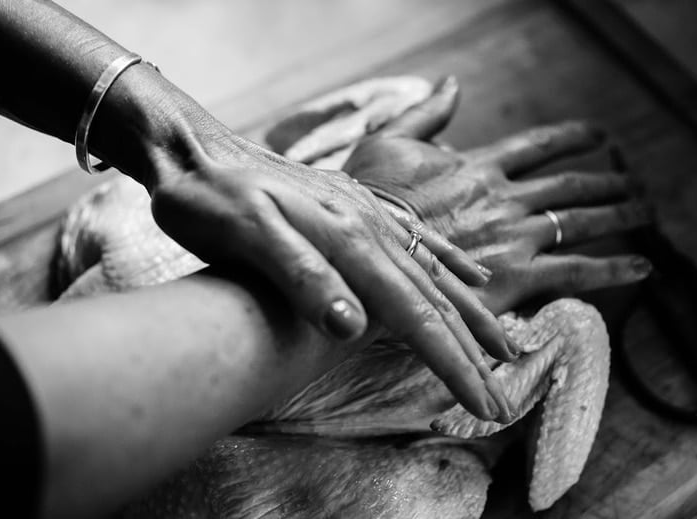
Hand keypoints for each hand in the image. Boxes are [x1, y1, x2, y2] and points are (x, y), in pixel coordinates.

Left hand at [146, 115, 514, 420]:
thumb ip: (302, 277)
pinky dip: (450, 263)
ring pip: (434, 274)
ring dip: (471, 316)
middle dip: (471, 354)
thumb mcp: (244, 236)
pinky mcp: (356, 210)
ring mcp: (366, 216)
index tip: (485, 405)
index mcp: (349, 239)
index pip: (415, 315)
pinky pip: (418, 241)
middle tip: (503, 401)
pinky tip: (472, 276)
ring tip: (505, 346)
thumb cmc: (208, 200)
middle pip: (435, 301)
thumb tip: (352, 327)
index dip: (452, 363)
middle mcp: (369, 226)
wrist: (191, 150)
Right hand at [344, 117, 652, 315]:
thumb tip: (451, 83)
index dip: (575, 137)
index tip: (602, 137)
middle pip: (571, 184)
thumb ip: (425, 113)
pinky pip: (578, 270)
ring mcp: (514, 235)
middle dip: (608, 181)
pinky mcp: (517, 276)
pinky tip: (643, 267)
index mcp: (478, 165)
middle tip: (634, 183)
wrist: (364, 256)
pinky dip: (615, 268)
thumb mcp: (386, 143)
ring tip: (647, 213)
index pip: (539, 145)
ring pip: (583, 220)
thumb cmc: (368, 202)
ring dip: (622, 214)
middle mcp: (504, 196)